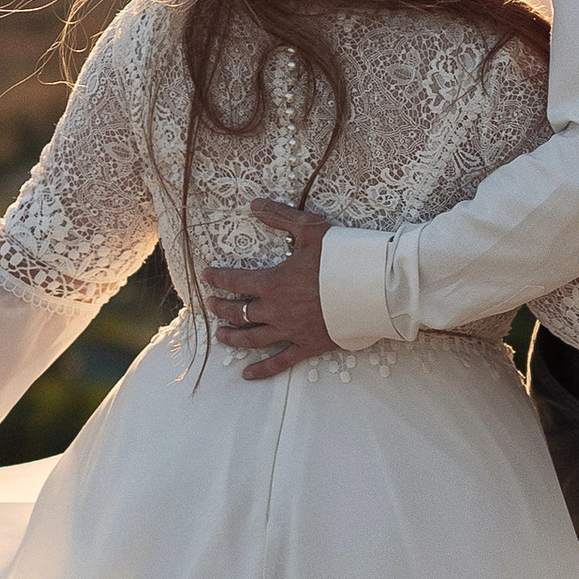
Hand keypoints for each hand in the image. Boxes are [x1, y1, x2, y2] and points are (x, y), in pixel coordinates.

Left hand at [204, 201, 336, 377]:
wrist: (371, 289)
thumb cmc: (342, 258)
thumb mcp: (310, 229)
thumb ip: (280, 216)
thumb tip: (254, 204)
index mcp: (273, 283)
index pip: (235, 282)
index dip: (217, 279)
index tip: (207, 277)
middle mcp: (276, 310)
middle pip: (238, 313)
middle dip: (221, 308)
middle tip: (212, 305)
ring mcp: (290, 331)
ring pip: (252, 339)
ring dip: (232, 338)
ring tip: (221, 336)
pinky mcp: (306, 346)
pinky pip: (280, 361)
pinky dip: (262, 370)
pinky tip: (246, 375)